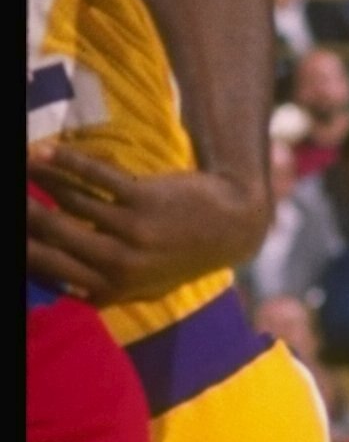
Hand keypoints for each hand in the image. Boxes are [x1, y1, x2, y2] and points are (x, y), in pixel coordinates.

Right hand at [28, 151, 267, 306]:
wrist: (234, 226)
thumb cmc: (183, 254)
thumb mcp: (145, 285)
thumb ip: (102, 288)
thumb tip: (60, 286)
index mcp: (110, 289)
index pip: (49, 269)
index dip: (24, 250)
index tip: (15, 233)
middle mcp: (116, 264)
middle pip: (52, 235)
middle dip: (25, 215)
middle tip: (12, 199)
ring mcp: (130, 230)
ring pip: (68, 203)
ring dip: (37, 182)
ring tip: (20, 169)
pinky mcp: (144, 199)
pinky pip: (94, 177)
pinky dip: (65, 162)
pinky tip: (44, 152)